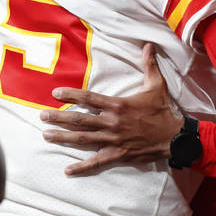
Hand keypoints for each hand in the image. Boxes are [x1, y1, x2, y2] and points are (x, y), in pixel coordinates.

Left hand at [40, 43, 182, 174]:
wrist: (173, 137)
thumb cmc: (162, 110)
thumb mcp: (156, 85)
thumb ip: (149, 65)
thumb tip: (149, 45)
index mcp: (117, 105)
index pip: (89, 98)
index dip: (70, 95)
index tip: (55, 93)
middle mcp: (111, 123)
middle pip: (79, 120)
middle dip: (58, 118)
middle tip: (41, 116)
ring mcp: (113, 140)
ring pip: (83, 139)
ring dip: (63, 138)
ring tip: (46, 135)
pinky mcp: (118, 154)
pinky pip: (97, 162)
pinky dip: (82, 167)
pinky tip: (68, 170)